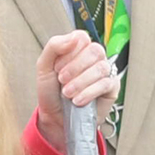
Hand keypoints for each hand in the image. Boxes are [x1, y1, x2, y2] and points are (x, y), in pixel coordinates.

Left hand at [35, 32, 121, 151]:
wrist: (54, 117)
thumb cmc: (51, 91)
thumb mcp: (43, 66)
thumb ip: (54, 46)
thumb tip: (74, 37)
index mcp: (78, 49)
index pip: (82, 38)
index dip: (69, 52)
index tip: (57, 67)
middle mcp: (93, 58)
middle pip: (95, 50)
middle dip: (75, 67)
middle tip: (62, 80)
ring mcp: (104, 72)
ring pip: (100, 68)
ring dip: (80, 82)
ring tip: (68, 93)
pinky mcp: (111, 88)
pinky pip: (106, 84)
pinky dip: (89, 92)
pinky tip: (78, 100)